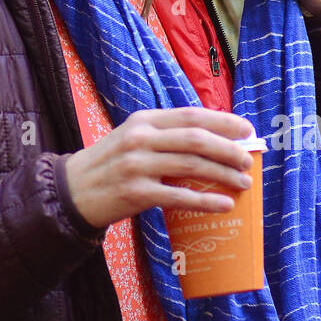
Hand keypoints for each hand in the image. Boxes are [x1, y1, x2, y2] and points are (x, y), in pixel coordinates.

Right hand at [64, 107, 257, 229]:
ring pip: (191, 166)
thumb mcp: (133, 138)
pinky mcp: (135, 193)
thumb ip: (165, 136)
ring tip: (243, 182)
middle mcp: (140, 138)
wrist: (72, 190)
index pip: (190, 115)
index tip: (246, 129)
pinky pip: (178, 197)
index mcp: (143, 120)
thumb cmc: (109, 164)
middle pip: (195, 139)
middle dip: (228, 148)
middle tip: (248, 159)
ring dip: (222, 174)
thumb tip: (213, 142)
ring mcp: (136, 165)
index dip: (222, 121)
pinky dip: (204, 201)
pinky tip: (223, 204)